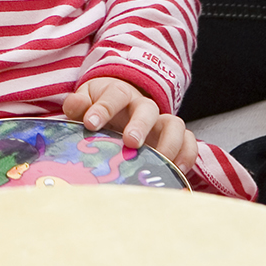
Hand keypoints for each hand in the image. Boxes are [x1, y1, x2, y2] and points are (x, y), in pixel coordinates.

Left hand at [61, 76, 197, 170]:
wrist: (117, 110)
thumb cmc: (98, 110)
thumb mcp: (85, 103)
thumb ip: (79, 104)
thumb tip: (76, 105)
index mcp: (119, 95)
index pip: (115, 95)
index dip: (103, 108)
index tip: (90, 123)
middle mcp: (143, 107)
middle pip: (148, 109)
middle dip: (140, 125)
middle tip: (130, 142)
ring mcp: (160, 124)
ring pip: (174, 125)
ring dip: (169, 142)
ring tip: (158, 159)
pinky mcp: (174, 140)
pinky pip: (189, 142)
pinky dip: (187, 155)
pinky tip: (177, 171)